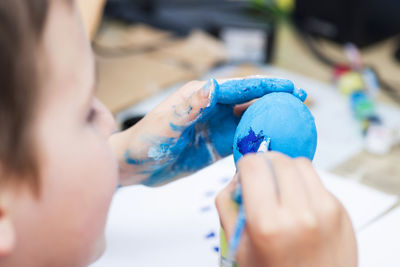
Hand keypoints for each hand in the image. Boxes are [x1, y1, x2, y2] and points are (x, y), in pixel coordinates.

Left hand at [110, 77, 304, 185]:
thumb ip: (190, 107)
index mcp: (200, 96)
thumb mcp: (166, 124)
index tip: (287, 87)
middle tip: (300, 101)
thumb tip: (213, 87)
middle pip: (249, 101)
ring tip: (294, 121)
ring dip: (271, 120)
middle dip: (274, 99)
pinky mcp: (217, 145)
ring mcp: (216, 127)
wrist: (135, 166)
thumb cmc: (144, 142)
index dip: (264, 86)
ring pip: (250, 120)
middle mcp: (212, 108)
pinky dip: (259, 141)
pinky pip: (243, 141)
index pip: (238, 88)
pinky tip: (274, 143)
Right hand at [216, 152, 356, 266]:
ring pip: (301, 164)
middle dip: (265, 165)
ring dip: (287, 172)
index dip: (245, 165)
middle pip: (279, 159)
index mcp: (268, 224)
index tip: (245, 174)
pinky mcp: (342, 212)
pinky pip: (318, 182)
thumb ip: (228, 206)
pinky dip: (305, 186)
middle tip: (262, 182)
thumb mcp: (238, 247)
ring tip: (282, 192)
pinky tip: (300, 206)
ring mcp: (326, 211)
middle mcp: (300, 214)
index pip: (254, 165)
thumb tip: (236, 177)